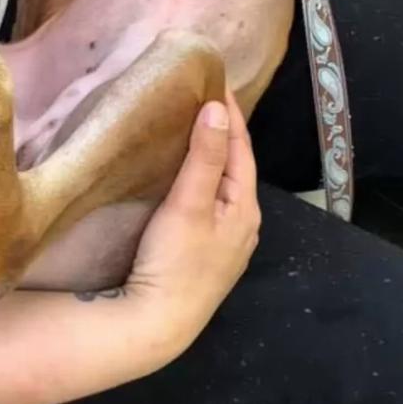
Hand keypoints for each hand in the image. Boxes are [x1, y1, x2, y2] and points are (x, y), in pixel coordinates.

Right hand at [124, 92, 259, 352]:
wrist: (157, 323)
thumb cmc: (175, 261)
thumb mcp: (189, 203)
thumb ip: (205, 156)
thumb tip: (218, 108)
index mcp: (245, 208)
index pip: (241, 148)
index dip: (230, 113)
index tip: (216, 79)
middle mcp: (243, 225)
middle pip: (236, 166)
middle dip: (223, 131)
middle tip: (203, 97)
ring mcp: (226, 243)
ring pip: (224, 185)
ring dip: (213, 156)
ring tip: (194, 128)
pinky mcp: (206, 254)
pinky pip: (211, 202)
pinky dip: (204, 179)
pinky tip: (187, 176)